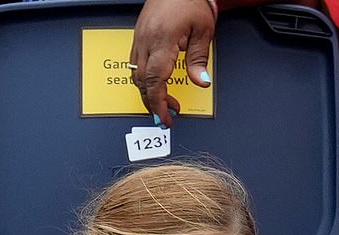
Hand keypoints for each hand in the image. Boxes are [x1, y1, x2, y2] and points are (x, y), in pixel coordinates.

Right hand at [129, 0, 215, 126]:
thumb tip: (201, 82)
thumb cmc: (188, 0)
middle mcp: (146, 42)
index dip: (158, 104)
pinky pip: (135, 66)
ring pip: (136, 77)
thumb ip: (199, 59)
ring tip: (164, 103)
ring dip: (149, 94)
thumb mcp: (202, 29)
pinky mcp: (137, 39)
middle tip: (168, 115)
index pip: (155, 82)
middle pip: (143, 84)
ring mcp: (139, 41)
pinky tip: (155, 86)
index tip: (164, 118)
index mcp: (162, 41)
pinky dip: (144, 82)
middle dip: (154, 104)